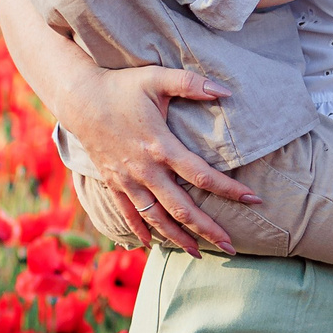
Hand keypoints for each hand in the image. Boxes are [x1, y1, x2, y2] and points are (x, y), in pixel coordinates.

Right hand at [62, 66, 254, 255]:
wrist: (79, 98)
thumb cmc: (122, 86)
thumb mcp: (157, 78)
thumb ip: (192, 83)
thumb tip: (226, 90)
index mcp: (161, 146)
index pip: (202, 175)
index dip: (229, 189)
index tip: (254, 199)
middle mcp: (145, 170)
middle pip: (181, 208)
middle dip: (208, 229)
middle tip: (231, 246)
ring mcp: (127, 180)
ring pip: (156, 218)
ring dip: (178, 238)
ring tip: (199, 253)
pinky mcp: (113, 183)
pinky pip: (129, 213)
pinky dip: (141, 230)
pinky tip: (151, 244)